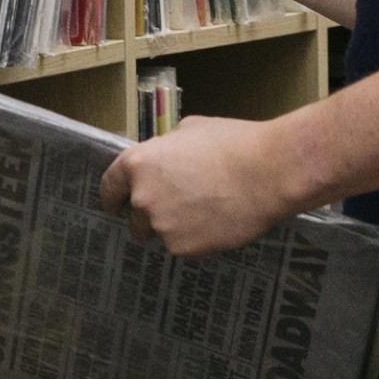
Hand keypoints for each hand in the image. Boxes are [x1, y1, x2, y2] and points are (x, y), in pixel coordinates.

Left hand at [99, 116, 301, 255]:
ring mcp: (162, 226)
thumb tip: (164, 156)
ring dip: (174, 228)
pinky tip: (217, 222)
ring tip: (205, 212)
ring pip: (160, 234)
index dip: (114, 198)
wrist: (268, 172)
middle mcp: (143, 198)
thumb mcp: (191, 130)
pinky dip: (196, 239)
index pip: (109, 188)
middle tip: (177, 208)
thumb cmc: (234, 143)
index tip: (117, 205)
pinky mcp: (184, 248)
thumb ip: (166, 148)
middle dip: (149, 216)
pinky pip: (184, 246)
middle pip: (134, 217)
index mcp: (138, 164)